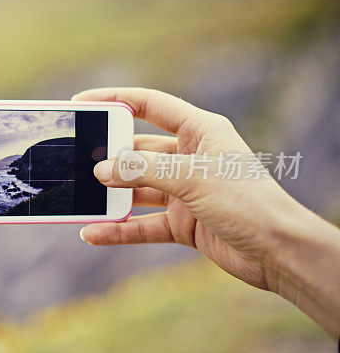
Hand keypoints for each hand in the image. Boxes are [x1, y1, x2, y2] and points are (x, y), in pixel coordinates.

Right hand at [74, 88, 339, 336]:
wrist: (278, 252)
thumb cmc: (246, 203)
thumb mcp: (191, 179)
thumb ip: (142, 171)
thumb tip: (101, 171)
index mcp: (199, 130)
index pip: (150, 105)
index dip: (115, 100)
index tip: (82, 102)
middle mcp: (189, 157)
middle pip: (137, 150)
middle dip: (107, 157)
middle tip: (74, 161)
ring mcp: (184, 191)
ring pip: (136, 189)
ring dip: (110, 196)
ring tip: (78, 199)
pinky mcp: (182, 222)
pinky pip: (142, 223)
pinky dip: (119, 229)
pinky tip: (93, 233)